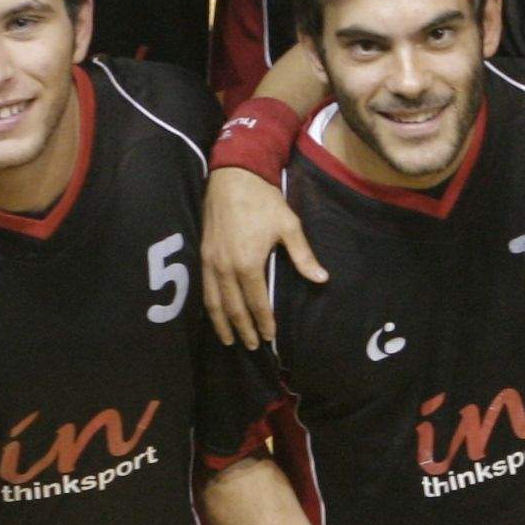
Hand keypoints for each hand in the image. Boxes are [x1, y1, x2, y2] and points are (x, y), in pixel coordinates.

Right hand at [202, 162, 316, 347]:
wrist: (233, 177)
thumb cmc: (263, 201)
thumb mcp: (288, 226)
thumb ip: (303, 256)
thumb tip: (322, 279)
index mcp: (248, 264)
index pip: (256, 303)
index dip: (263, 322)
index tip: (270, 337)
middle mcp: (226, 268)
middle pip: (234, 308)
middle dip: (243, 330)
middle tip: (252, 346)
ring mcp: (211, 262)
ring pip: (214, 303)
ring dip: (222, 324)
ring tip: (229, 340)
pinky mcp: (202, 255)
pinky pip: (203, 288)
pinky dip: (209, 306)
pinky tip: (214, 314)